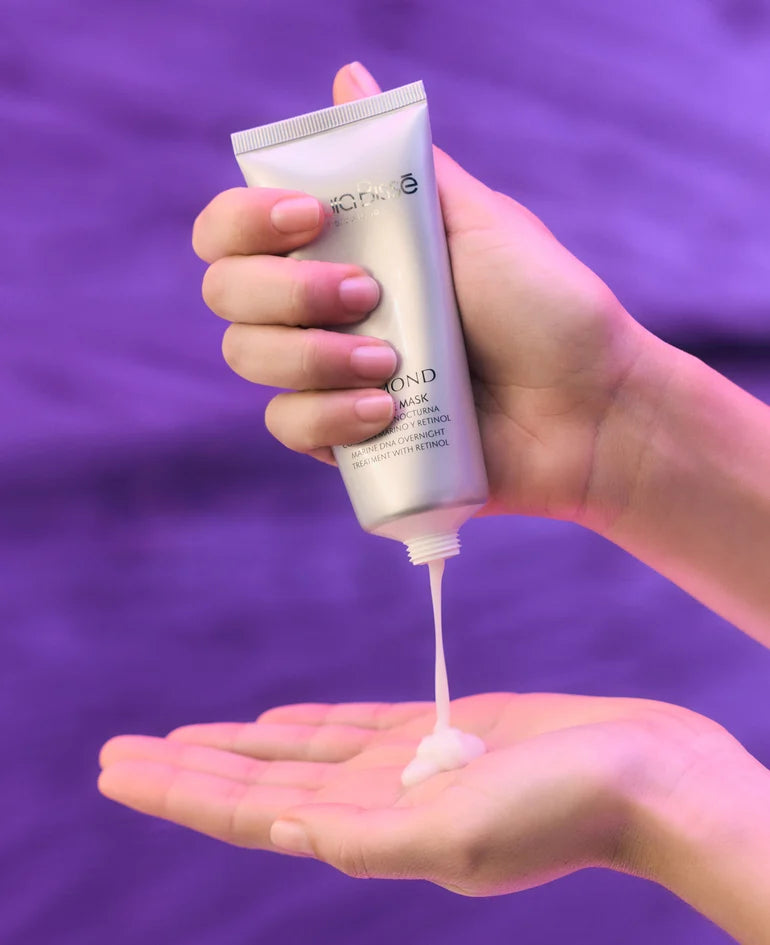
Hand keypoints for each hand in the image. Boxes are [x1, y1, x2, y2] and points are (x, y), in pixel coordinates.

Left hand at [97, 691, 735, 895]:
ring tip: (182, 736)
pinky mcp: (439, 731)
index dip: (180, 789)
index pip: (249, 808)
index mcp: (371, 829)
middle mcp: (377, 801)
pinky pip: (351, 727)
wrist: (644, 773)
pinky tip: (276, 722)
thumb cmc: (565, 808)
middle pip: (257, 780)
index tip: (118, 769)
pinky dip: (306, 725)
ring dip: (236, 743)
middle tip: (117, 752)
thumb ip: (368, 835)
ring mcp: (405, 765)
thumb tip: (283, 826)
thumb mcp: (460, 833)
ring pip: (296, 751)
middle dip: (187, 765)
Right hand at [193, 61, 657, 531]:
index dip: (246, 219)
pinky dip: (327, 416)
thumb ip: (402, 162)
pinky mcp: (344, 437)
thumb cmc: (543, 305)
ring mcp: (328, 376)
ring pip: (249, 358)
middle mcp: (322, 309)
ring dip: (311, 355)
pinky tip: (385, 411)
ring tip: (389, 363)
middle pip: (227, 292)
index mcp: (346, 249)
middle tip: (367, 295)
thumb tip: (347, 76)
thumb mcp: (477, 220)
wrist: (588, 405)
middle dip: (285, 290)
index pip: (236, 228)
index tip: (311, 218)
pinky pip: (289, 426)